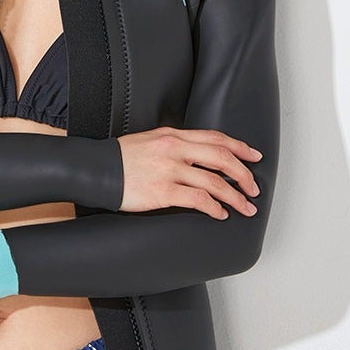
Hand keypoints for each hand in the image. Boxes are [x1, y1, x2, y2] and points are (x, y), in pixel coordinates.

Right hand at [117, 127, 262, 218]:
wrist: (95, 169)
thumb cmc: (121, 157)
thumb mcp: (151, 140)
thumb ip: (175, 144)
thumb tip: (198, 155)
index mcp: (173, 135)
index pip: (215, 138)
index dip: (240, 147)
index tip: (254, 157)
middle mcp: (174, 149)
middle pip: (221, 158)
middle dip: (243, 174)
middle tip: (253, 188)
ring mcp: (169, 170)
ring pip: (214, 182)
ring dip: (235, 197)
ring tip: (244, 207)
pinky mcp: (163, 192)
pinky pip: (198, 200)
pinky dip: (214, 208)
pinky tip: (220, 214)